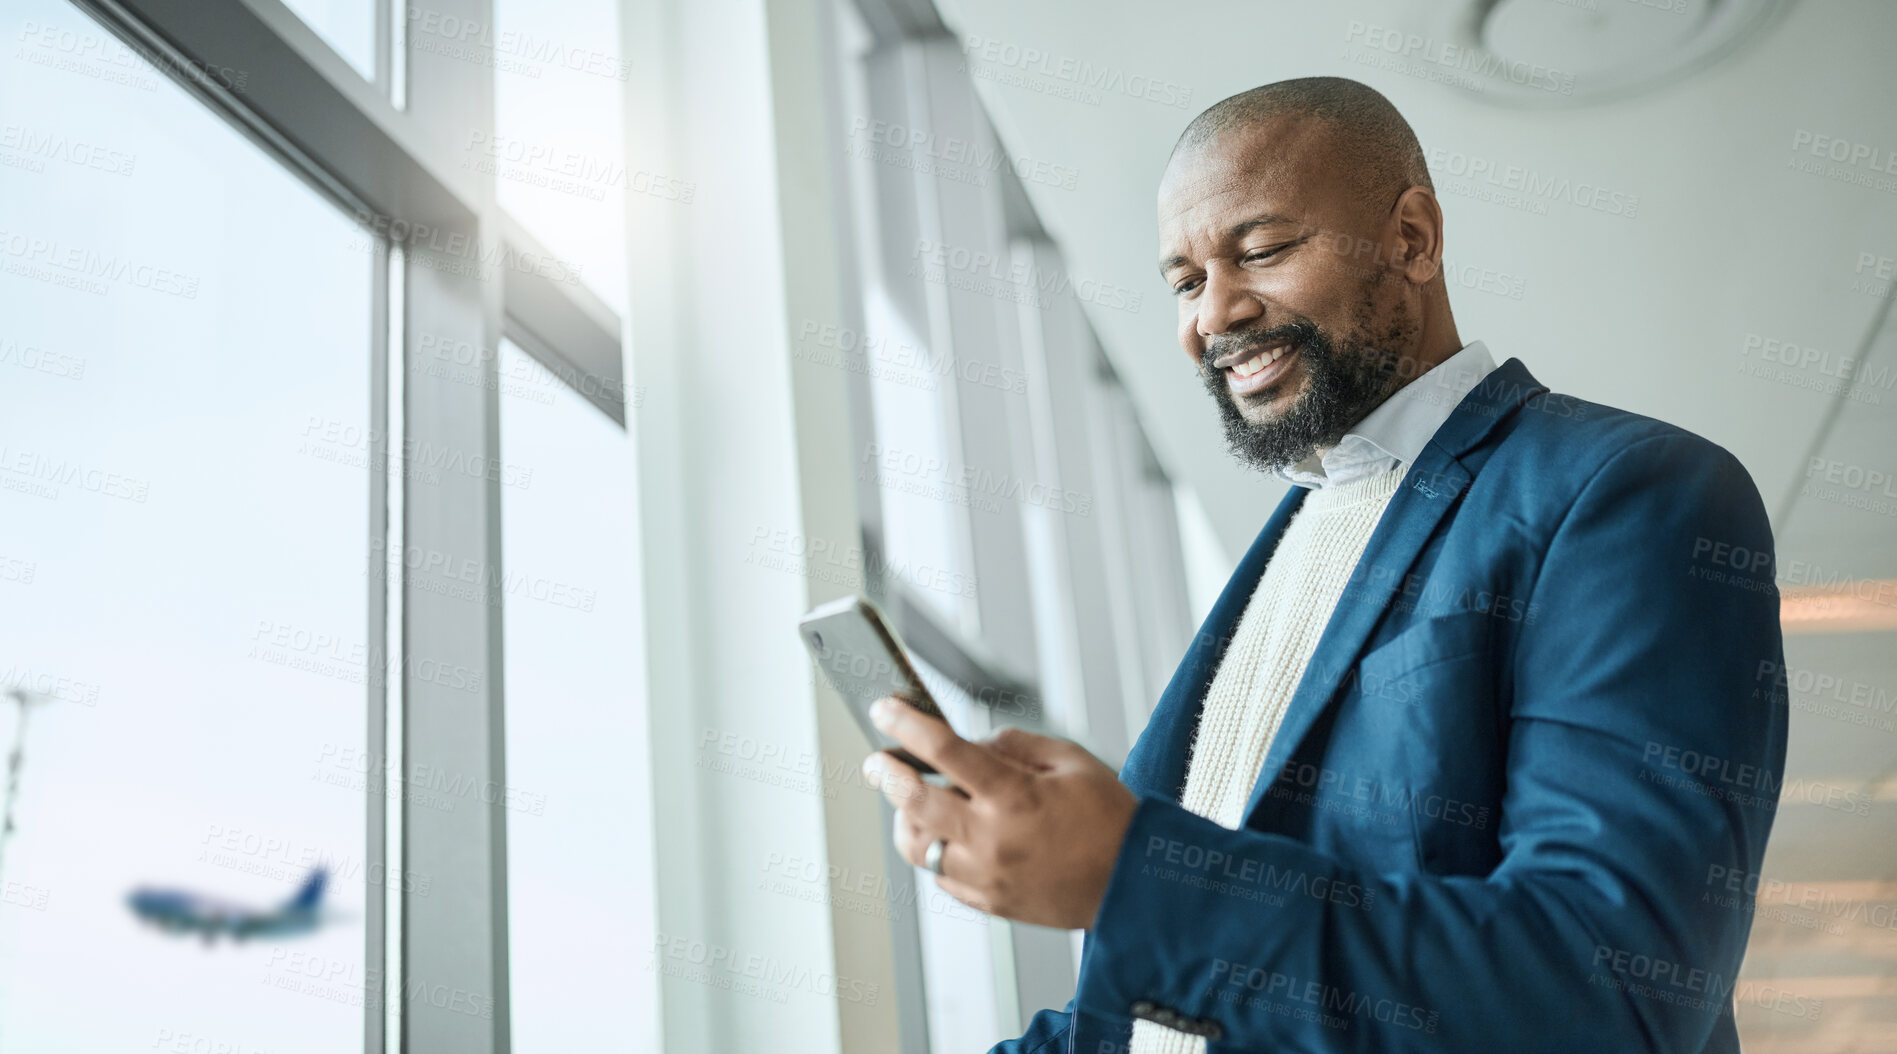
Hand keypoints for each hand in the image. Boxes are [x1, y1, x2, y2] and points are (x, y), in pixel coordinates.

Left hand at [859, 696, 1138, 929]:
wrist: (1135, 887)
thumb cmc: (1110, 820)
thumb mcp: (1071, 760)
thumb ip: (1015, 745)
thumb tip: (971, 744)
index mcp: (1015, 796)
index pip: (944, 750)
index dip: (907, 724)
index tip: (884, 708)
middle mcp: (993, 838)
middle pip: (914, 801)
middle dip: (886, 773)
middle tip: (877, 760)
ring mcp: (986, 875)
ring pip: (917, 845)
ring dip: (904, 818)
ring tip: (910, 799)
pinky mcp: (988, 902)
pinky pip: (940, 874)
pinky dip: (935, 849)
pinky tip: (946, 833)